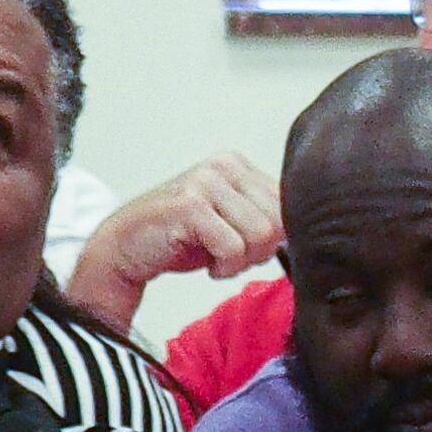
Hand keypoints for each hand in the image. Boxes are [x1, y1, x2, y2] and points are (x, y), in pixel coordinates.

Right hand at [67, 154, 281, 328]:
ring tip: (214, 255)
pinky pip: (234, 248)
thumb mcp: (233, 220)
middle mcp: (223, 166)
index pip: (290, 206)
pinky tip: (204, 261)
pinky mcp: (189, 205)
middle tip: (227, 253)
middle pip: (280, 222)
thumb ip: (267, 217)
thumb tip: (308, 233)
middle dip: (258, 250)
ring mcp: (205, 182)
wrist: (123, 248)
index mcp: (238, 165)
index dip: (273, 237)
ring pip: (261, 235)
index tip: (243, 243)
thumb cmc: (180, 238)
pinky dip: (223, 266)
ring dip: (240, 260)